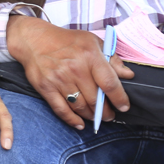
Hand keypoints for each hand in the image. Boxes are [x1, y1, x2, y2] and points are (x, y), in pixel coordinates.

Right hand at [7, 15, 133, 128]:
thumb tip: (128, 75)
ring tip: (95, 116)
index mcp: (90, 56)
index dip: (120, 99)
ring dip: (90, 116)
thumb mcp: (93, 41)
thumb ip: (112, 58)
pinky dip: (72, 120)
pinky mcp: (46, 87)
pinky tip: (79, 124)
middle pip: (96, 100)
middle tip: (109, 115)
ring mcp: (59, 79)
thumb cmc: (67, 40)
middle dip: (105, 112)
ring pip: (80, 107)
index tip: (123, 107)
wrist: (35, 39)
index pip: (110, 84)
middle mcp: (75, 68)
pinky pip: (61, 110)